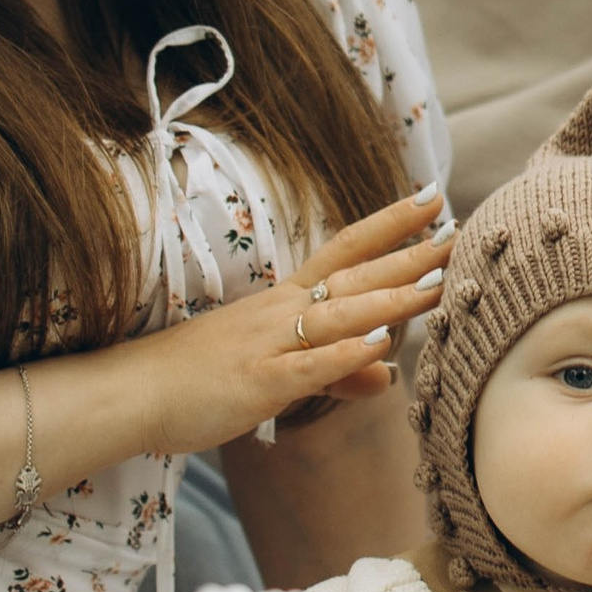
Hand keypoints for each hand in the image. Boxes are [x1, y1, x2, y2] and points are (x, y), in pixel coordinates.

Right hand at [134, 189, 450, 458]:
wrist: (133, 392)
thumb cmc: (202, 378)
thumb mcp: (276, 369)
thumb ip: (338, 372)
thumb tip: (388, 374)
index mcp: (286, 301)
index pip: (347, 250)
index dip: (390, 225)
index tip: (433, 200)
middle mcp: (282, 312)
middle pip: (355, 276)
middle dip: (409, 256)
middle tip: (457, 232)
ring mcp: (270, 344)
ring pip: (338, 316)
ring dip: (390, 300)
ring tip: (436, 283)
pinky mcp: (257, 383)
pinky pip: (307, 367)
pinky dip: (343, 356)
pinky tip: (377, 346)